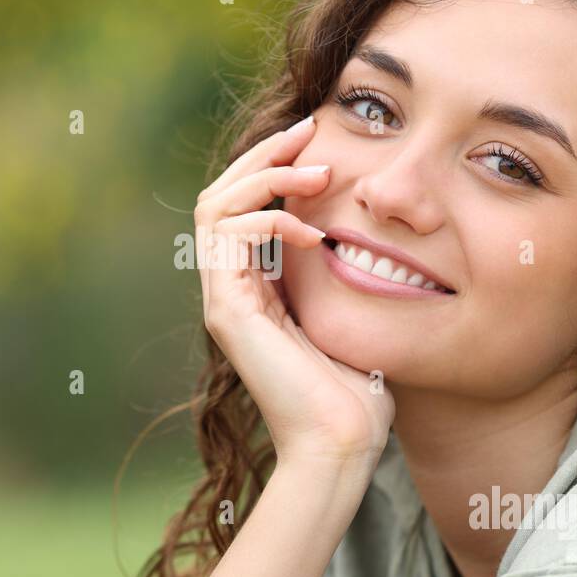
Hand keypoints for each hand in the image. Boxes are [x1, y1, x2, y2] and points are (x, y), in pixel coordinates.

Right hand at [194, 114, 395, 479]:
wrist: (341, 444)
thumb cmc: (356, 391)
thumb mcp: (349, 313)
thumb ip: (339, 272)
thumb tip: (362, 230)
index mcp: (256, 287)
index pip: (243, 205)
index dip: (274, 164)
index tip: (319, 137)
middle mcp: (231, 289)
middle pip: (220, 194)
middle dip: (265, 155)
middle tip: (311, 132)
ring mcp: (224, 299)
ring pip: (214, 206)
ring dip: (265, 177)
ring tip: (318, 174)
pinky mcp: (227, 311)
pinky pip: (229, 237)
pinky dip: (269, 219)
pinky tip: (315, 230)